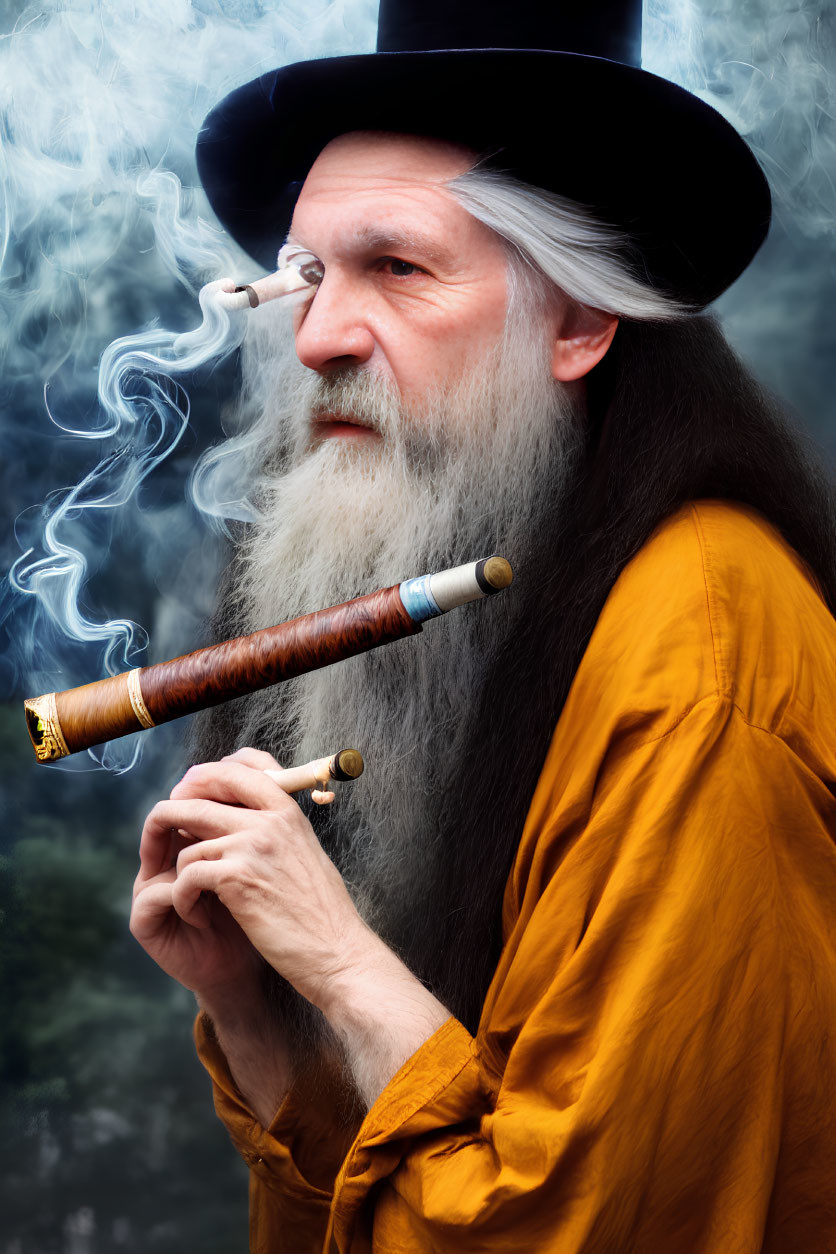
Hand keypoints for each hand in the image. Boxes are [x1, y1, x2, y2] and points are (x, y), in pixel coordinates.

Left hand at [135, 748, 371, 1012]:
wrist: (336, 952)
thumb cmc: (320, 911)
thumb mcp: (302, 853)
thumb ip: (273, 829)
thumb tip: (234, 816)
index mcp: (287, 810)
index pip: (240, 765)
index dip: (206, 773)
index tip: (190, 790)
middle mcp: (270, 819)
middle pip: (202, 790)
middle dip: (173, 808)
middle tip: (163, 835)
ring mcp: (252, 845)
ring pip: (186, 830)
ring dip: (175, 863)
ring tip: (185, 889)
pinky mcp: (237, 877)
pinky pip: (186, 871)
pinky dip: (181, 894)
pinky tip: (194, 911)